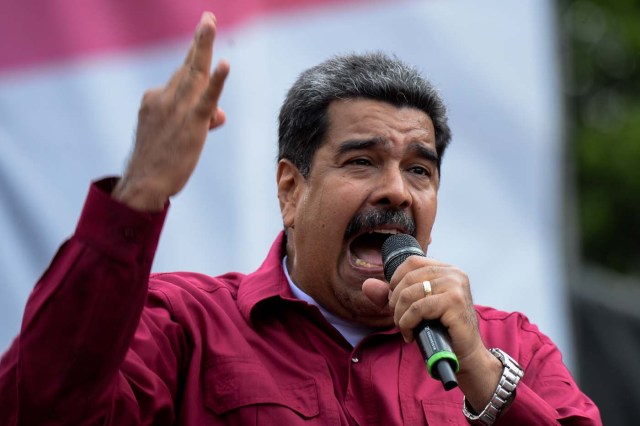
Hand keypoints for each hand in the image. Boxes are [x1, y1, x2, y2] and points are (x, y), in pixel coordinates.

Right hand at [113, 12, 229, 210]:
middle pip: (187, 67)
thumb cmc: (160, 162)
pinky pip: (206, 99)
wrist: (144, 183)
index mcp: (155, 98)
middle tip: (208, 19)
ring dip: (202, 46)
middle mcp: (163, 97)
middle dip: (199, 42)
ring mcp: (177, 109)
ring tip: (208, 22)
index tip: (201, 38)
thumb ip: (197, 118)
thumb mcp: (174, 134)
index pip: (183, 82)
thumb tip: (220, 113)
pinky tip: (224, 64)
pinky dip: (216, 81)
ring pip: (194, 74)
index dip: (196, 66)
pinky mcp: (191, 124)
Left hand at [362, 256, 502, 410]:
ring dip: (400, 315)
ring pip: (410, 294)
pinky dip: (407, 323)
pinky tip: (410, 335)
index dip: (396, 280)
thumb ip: (391, 295)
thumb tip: (366, 285)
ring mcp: (455, 286)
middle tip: (399, 320)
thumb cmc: (440, 330)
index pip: (412, 262)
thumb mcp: (414, 308)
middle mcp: (453, 274)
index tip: (394, 301)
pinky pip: (418, 309)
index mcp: (447, 269)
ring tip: (404, 329)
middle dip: (395, 302)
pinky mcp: (454, 302)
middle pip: (407, 278)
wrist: (465, 355)